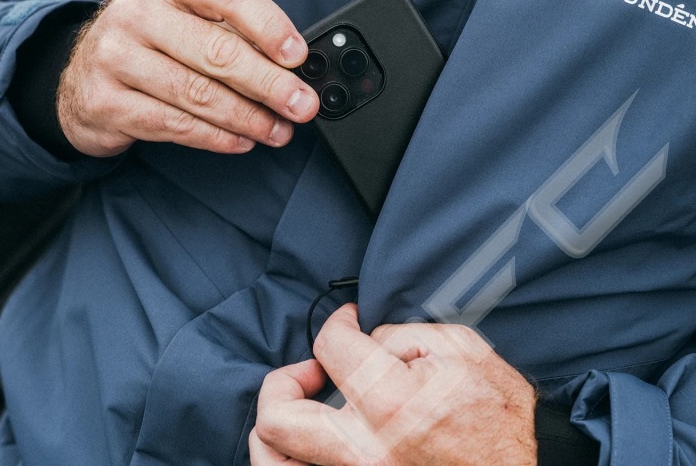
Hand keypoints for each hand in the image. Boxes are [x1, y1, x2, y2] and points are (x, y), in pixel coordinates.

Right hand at [57, 0, 318, 156]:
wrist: (78, 77)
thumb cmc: (149, 43)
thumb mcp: (182, 17)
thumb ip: (231, 31)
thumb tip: (291, 64)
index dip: (269, 24)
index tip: (298, 55)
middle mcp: (136, 13)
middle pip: (217, 50)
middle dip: (269, 83)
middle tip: (301, 104)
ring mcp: (115, 58)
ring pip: (198, 93)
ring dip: (248, 117)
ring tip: (279, 130)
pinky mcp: (107, 102)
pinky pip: (174, 125)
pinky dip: (216, 137)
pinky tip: (242, 140)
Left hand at [250, 304, 536, 465]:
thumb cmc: (498, 419)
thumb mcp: (465, 351)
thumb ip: (406, 334)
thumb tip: (370, 339)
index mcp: (392, 404)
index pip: (331, 347)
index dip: (337, 322)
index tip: (348, 322)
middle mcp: (364, 452)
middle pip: (278, 415)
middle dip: (284, 379)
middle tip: (312, 370)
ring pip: (275, 462)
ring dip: (277, 426)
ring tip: (300, 409)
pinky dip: (292, 456)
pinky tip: (308, 440)